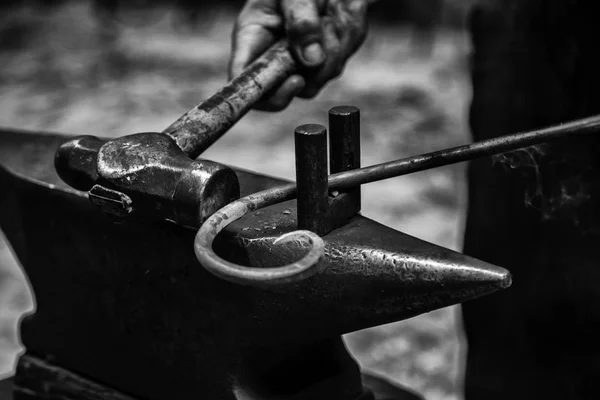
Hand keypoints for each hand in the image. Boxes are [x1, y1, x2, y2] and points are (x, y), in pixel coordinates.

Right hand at [228, 0, 369, 110]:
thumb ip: (300, 20)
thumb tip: (313, 60)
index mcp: (252, 40)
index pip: (249, 85)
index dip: (270, 96)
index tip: (297, 80)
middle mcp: (275, 56)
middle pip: (299, 87)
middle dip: (322, 61)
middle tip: (329, 22)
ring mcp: (302, 60)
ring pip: (326, 72)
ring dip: (339, 39)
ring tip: (335, 6)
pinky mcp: (324, 55)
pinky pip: (343, 56)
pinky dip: (349, 31)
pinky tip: (342, 9)